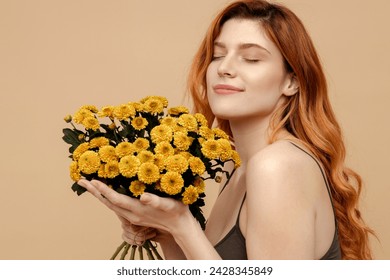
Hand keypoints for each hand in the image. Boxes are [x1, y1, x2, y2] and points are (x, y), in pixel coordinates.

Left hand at [78, 179, 192, 237]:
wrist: (180, 226)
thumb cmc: (176, 212)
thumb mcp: (168, 204)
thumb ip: (155, 201)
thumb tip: (143, 196)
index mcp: (138, 210)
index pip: (115, 199)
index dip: (103, 190)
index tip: (92, 181)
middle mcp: (132, 214)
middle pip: (108, 203)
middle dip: (94, 192)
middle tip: (81, 181)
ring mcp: (132, 216)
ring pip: (110, 205)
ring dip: (99, 195)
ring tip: (89, 185)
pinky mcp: (135, 215)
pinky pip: (116, 206)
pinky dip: (107, 198)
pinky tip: (106, 192)